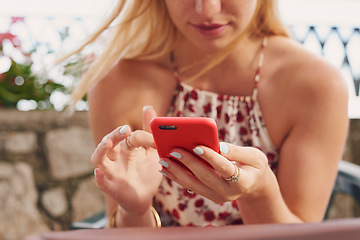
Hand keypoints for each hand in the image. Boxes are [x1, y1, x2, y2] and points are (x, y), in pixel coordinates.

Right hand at [92, 107, 162, 214]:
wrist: (146, 197)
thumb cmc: (146, 172)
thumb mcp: (151, 151)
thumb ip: (149, 132)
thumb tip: (148, 107)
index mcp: (125, 148)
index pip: (127, 137)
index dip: (138, 135)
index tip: (152, 137)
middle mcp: (115, 158)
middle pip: (108, 143)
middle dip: (114, 135)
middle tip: (125, 130)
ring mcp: (112, 173)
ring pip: (98, 160)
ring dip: (101, 150)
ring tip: (107, 142)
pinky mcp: (111, 188)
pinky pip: (101, 183)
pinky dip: (98, 178)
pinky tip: (98, 172)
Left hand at [159, 142, 275, 203]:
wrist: (254, 185)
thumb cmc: (254, 165)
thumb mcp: (254, 156)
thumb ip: (237, 151)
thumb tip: (219, 146)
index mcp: (243, 182)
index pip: (224, 168)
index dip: (211, 157)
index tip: (196, 145)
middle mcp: (229, 193)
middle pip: (205, 177)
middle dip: (188, 163)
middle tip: (174, 150)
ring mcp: (217, 197)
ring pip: (193, 184)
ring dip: (177, 172)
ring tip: (163, 160)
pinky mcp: (209, 195)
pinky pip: (190, 186)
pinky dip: (177, 177)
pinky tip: (165, 168)